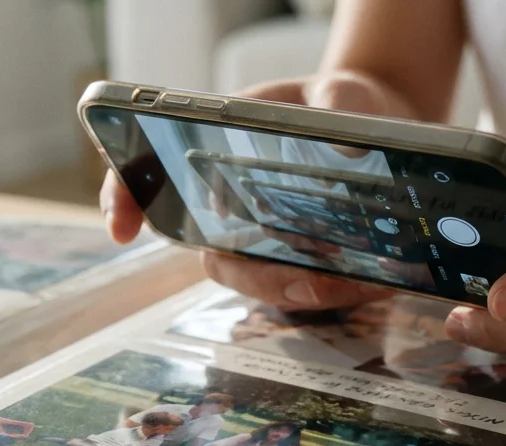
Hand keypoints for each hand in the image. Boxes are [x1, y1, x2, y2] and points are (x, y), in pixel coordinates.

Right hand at [100, 71, 416, 310]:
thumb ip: (337, 106)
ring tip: (358, 279)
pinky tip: (378, 280)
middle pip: (217, 261)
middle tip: (307, 277)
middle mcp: (230, 212)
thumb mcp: (339, 90)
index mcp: (214, 156)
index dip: (125, 202)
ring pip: (264, 287)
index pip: (146, 180)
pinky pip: (311, 294)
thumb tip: (349, 147)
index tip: (122, 229)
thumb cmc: (340, 103)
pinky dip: (342, 294)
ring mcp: (266, 245)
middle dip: (258, 278)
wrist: (383, 126)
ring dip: (306, 292)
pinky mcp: (307, 267)